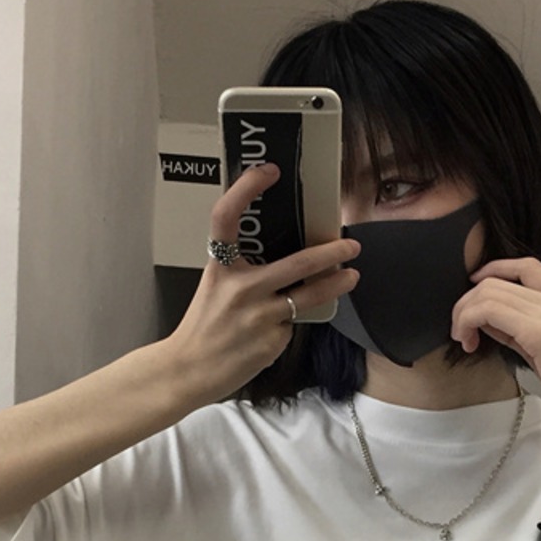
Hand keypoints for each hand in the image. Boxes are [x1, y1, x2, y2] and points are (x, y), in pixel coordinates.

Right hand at [160, 163, 359, 405]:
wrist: (189, 369)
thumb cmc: (204, 328)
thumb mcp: (215, 288)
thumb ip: (244, 272)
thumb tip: (287, 262)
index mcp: (220, 267)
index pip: (227, 217)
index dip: (246, 189)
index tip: (268, 171)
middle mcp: (240, 287)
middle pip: (297, 263)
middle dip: (330, 251)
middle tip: (350, 244)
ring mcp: (259, 315)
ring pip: (309, 295)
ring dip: (336, 283)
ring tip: (351, 275)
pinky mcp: (271, 340)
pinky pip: (293, 323)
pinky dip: (291, 322)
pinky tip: (279, 328)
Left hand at [450, 257, 540, 436]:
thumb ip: (518, 330)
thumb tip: (487, 320)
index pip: (524, 266)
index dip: (492, 270)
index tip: (472, 288)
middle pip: (497, 281)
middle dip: (468, 302)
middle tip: (460, 328)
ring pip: (489, 294)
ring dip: (465, 314)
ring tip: (464, 338)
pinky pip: (492, 313)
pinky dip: (471, 322)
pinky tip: (471, 343)